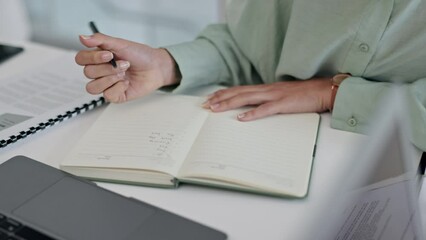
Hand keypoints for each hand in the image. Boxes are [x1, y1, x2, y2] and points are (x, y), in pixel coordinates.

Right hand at [75, 33, 179, 102]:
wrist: (156, 67)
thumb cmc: (140, 55)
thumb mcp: (120, 44)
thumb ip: (101, 40)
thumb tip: (81, 37)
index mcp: (98, 58)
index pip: (81, 59)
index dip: (92, 58)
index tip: (109, 55)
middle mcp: (100, 72)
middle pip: (88, 73)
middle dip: (107, 68)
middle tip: (124, 64)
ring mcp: (107, 84)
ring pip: (92, 87)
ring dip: (109, 79)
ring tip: (124, 74)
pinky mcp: (115, 95)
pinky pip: (107, 96)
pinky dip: (118, 88)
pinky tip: (127, 83)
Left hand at [203, 78, 331, 120]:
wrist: (323, 90)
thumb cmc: (303, 95)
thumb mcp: (281, 96)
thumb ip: (267, 100)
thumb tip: (252, 109)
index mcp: (265, 88)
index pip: (239, 90)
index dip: (223, 94)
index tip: (209, 99)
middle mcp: (266, 89)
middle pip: (238, 92)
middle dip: (219, 98)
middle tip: (204, 104)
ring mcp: (274, 96)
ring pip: (246, 98)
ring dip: (229, 103)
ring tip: (215, 108)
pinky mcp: (283, 104)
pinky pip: (265, 109)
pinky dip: (252, 114)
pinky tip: (241, 119)